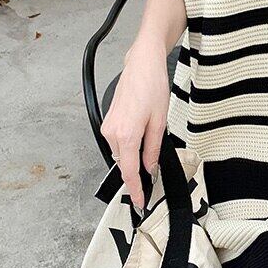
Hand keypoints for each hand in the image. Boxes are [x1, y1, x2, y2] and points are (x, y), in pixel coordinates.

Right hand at [100, 35, 169, 209]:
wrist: (141, 65)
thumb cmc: (153, 87)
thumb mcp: (160, 121)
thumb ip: (153, 148)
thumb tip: (149, 168)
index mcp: (126, 135)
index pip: (129, 171)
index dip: (135, 189)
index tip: (140, 202)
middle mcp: (112, 132)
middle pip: (124, 163)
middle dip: (136, 173)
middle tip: (151, 182)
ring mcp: (108, 126)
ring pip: (121, 153)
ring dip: (133, 158)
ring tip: (150, 153)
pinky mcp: (108, 121)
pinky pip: (118, 142)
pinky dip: (129, 147)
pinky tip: (141, 141)